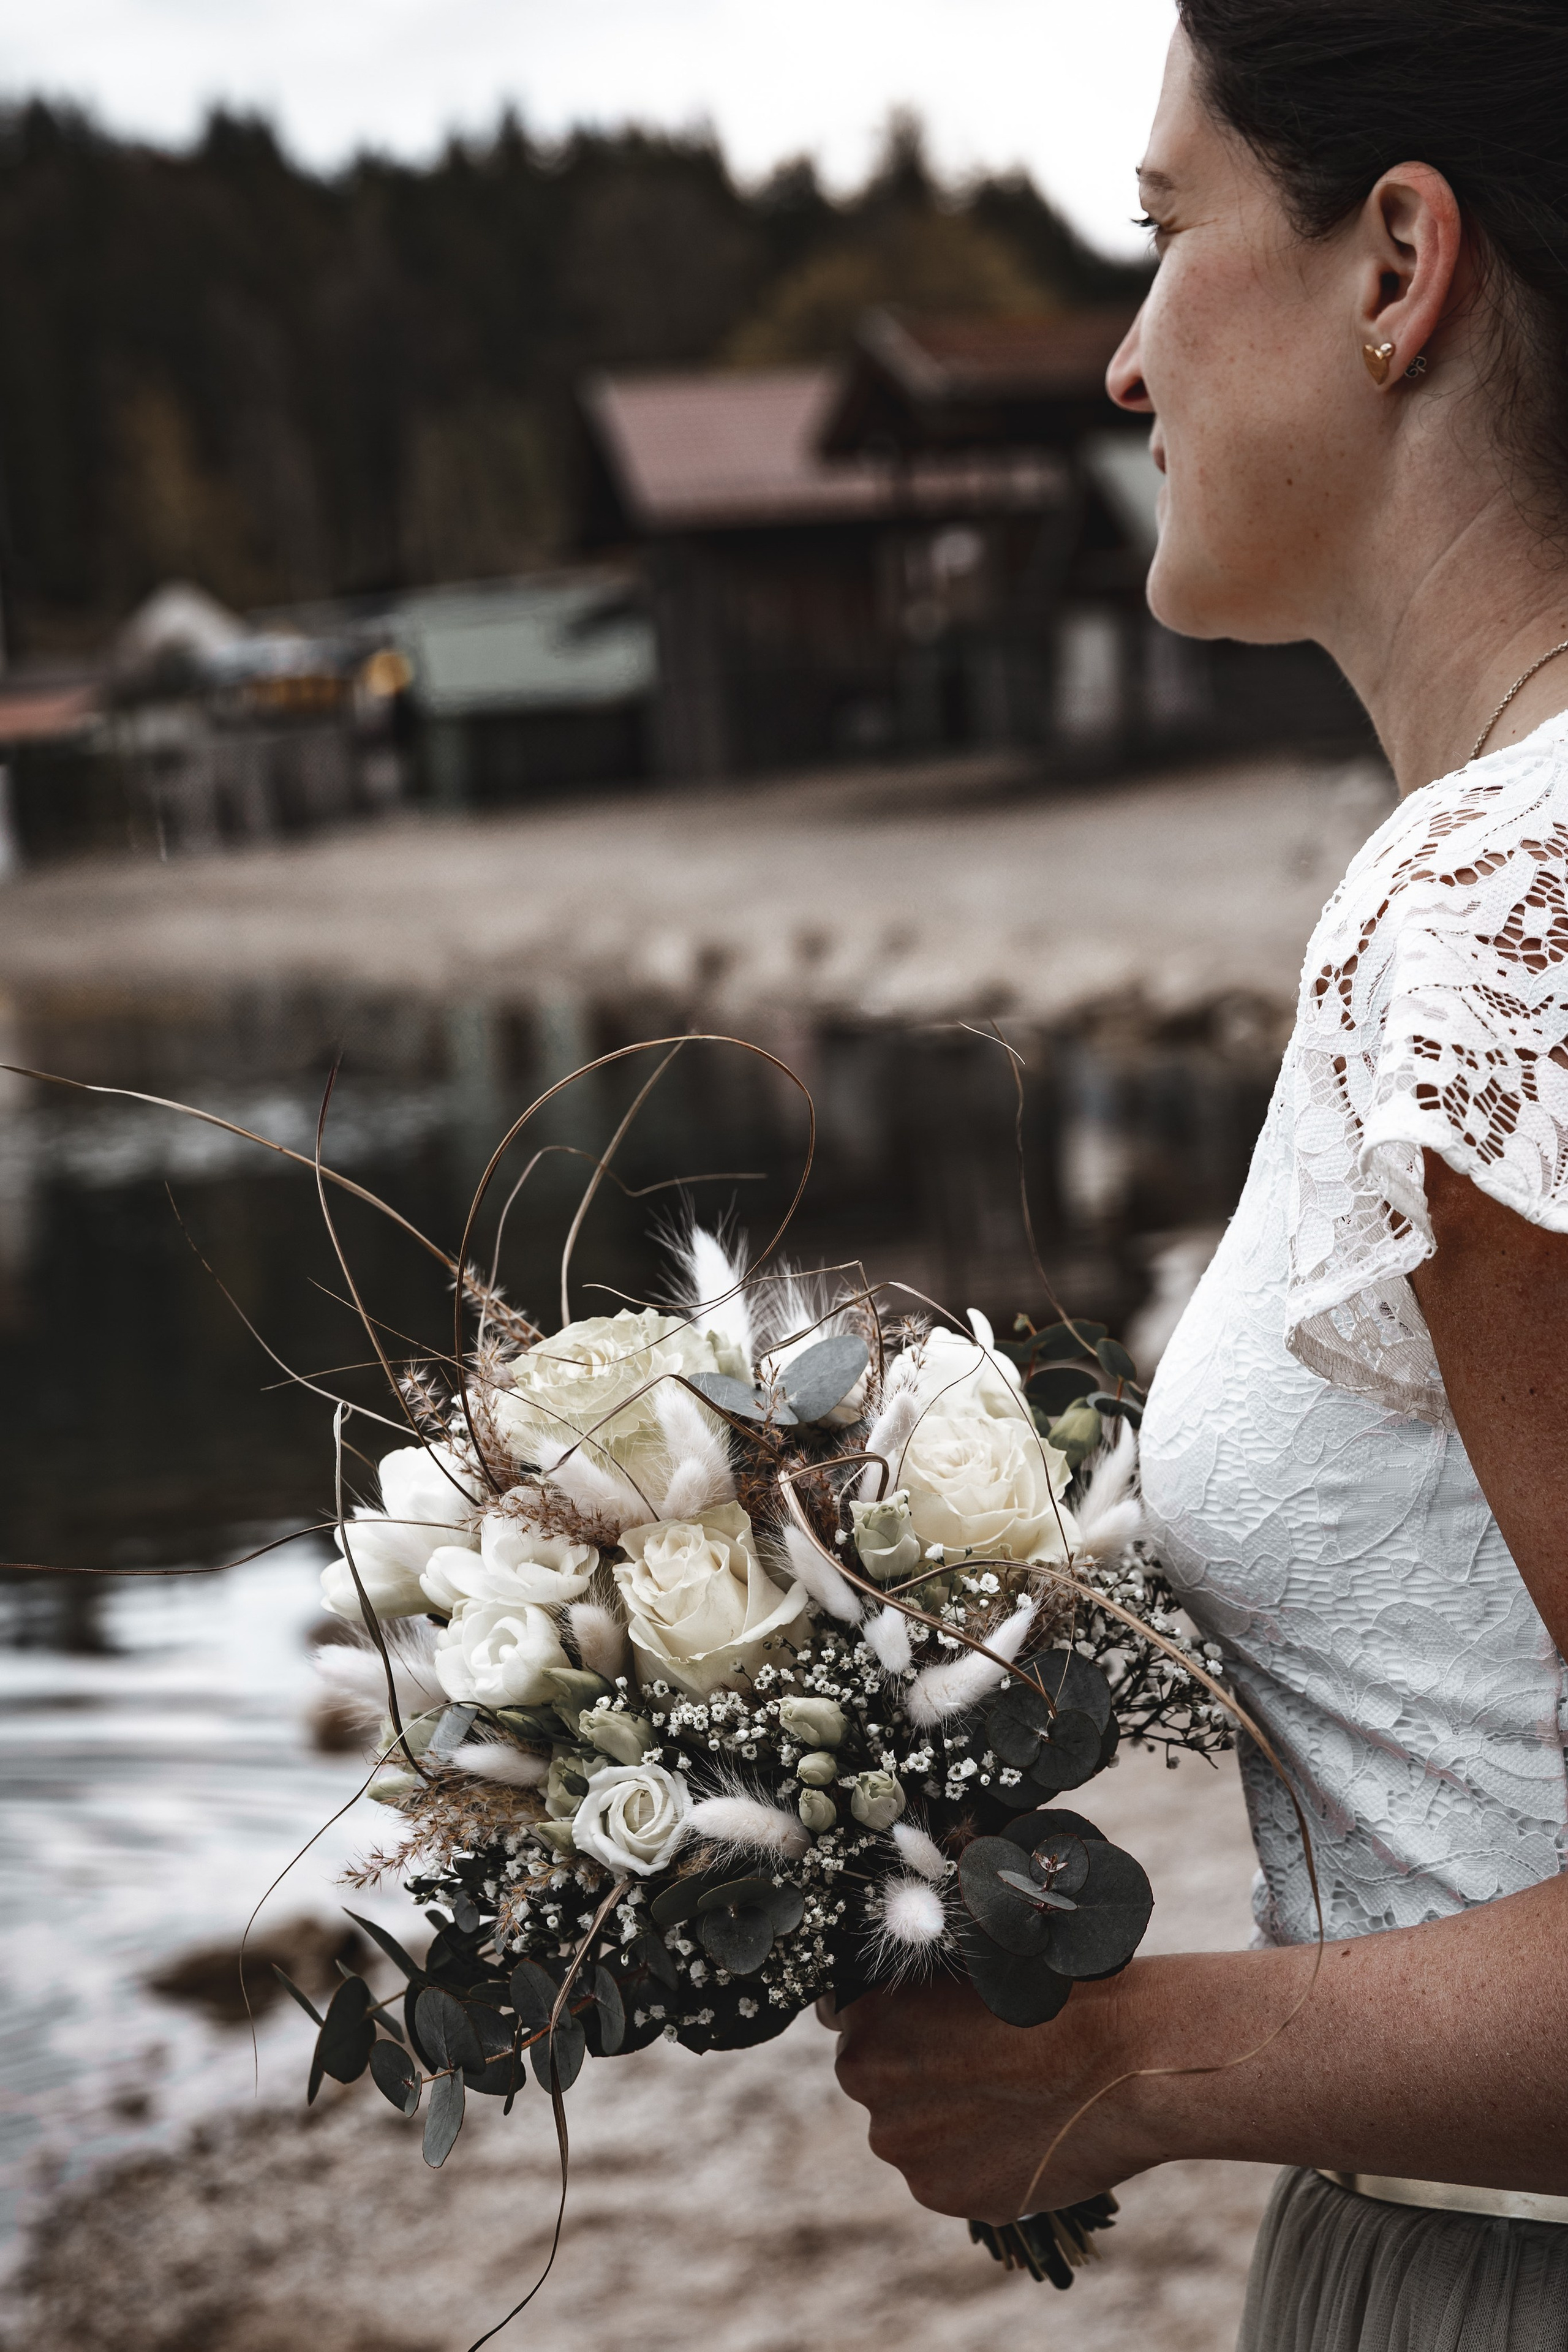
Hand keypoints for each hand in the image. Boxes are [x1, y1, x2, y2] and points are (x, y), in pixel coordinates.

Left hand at [822, 1972, 1156, 2221]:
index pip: (848, 2020)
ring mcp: (904, 2146)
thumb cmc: (1055, 1996)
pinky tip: (1022, 2135)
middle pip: (879, 2083)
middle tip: (980, 2065)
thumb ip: (922, 1992)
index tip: (927, 2030)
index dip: (891, 2024)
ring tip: (1014, 2099)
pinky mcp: (942, 2194)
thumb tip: (902, 2001)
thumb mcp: (973, 1968)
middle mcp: (869, 2084)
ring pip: (913, 2134)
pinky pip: (947, 2175)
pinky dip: (976, 2162)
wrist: (1122, 2060)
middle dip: (917, 2076)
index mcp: (869, 2017)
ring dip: (947, 2123)